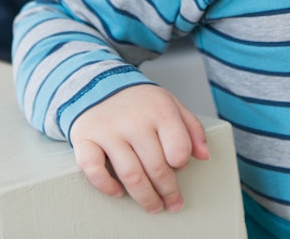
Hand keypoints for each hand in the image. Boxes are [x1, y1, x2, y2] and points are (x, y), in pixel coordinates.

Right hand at [68, 84, 209, 212]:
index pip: (179, 150)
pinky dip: (106, 185)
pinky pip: (93, 169)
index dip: (181, 164)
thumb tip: (204, 155)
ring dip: (145, 197)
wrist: (98, 84)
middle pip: (157, 168)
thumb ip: (191, 127)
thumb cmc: (139, 101)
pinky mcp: (85, 138)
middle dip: (168, 191)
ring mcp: (108, 130)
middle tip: (171, 203)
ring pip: (131, 174)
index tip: (178, 168)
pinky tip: (118, 192)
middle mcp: (133, 120)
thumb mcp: (170, 104)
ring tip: (153, 206)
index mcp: (159, 109)